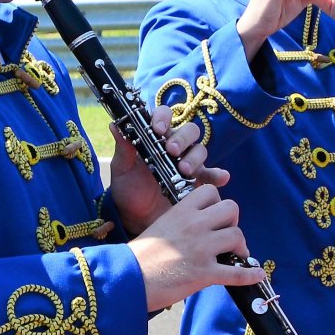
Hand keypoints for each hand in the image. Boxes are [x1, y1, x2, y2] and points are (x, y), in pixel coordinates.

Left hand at [109, 105, 229, 234]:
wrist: (135, 218)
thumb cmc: (127, 189)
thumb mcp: (121, 169)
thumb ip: (123, 148)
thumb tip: (114, 125)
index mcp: (155, 138)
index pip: (164, 117)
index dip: (163, 117)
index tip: (157, 128)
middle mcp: (175, 147)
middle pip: (188, 131)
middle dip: (182, 138)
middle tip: (171, 151)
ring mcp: (188, 163)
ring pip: (200, 150)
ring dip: (194, 158)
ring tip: (184, 170)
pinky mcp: (198, 181)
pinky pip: (212, 175)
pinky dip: (218, 175)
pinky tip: (220, 178)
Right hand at [127, 183, 264, 310]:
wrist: (125, 280)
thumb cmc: (137, 257)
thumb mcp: (158, 228)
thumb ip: (180, 222)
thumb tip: (200, 229)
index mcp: (180, 212)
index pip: (211, 192)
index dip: (217, 202)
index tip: (214, 216)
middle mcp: (193, 226)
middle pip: (232, 209)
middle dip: (233, 221)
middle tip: (227, 234)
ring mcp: (201, 250)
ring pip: (237, 236)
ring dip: (241, 247)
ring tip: (236, 256)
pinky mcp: (204, 274)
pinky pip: (237, 273)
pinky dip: (250, 275)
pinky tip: (256, 275)